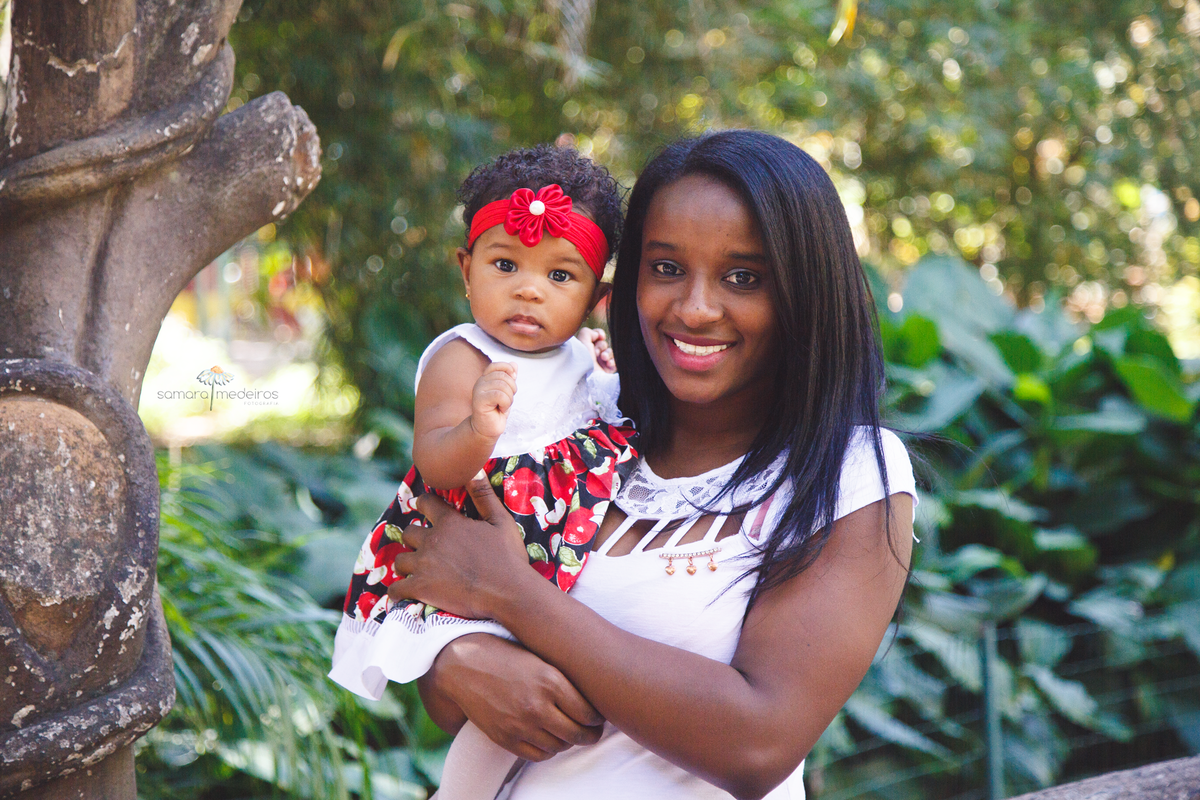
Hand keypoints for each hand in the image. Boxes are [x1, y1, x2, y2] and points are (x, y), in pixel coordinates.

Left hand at [388, 474, 532, 619]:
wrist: (508, 593)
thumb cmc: (508, 557)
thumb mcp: (501, 521)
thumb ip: (484, 495)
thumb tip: (473, 470)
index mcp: (450, 523)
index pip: (426, 503)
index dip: (424, 503)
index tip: (424, 506)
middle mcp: (432, 541)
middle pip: (408, 533)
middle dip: (415, 537)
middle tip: (425, 545)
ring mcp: (424, 566)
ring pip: (400, 561)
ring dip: (407, 564)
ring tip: (415, 569)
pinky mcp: (421, 589)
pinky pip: (396, 589)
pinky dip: (398, 591)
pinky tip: (404, 592)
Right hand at [424, 633, 604, 760]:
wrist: (463, 666)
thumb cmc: (506, 656)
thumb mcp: (539, 658)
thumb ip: (564, 679)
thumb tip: (592, 695)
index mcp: (550, 681)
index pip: (589, 712)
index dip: (598, 718)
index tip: (598, 716)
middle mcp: (537, 705)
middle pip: (579, 734)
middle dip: (590, 735)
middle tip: (592, 731)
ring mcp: (521, 725)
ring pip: (560, 746)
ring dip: (568, 741)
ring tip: (568, 731)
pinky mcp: (505, 738)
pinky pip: (538, 755)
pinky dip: (548, 750)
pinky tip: (548, 738)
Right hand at [470, 362, 516, 439]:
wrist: (487, 429)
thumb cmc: (496, 411)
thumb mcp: (506, 392)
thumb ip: (509, 378)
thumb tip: (514, 364)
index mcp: (486, 378)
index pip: (496, 365)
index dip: (507, 370)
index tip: (513, 380)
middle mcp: (480, 382)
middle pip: (503, 376)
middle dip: (512, 388)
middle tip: (507, 400)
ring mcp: (478, 390)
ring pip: (503, 386)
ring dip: (509, 398)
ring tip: (503, 406)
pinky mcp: (479, 400)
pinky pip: (500, 395)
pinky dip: (505, 403)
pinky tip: (500, 409)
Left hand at [577, 327, 615, 373]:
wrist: (588, 378)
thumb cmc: (583, 359)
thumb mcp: (582, 341)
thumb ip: (588, 332)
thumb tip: (597, 335)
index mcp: (584, 348)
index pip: (595, 336)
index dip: (599, 334)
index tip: (599, 336)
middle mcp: (591, 355)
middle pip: (603, 343)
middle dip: (601, 346)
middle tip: (596, 353)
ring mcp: (600, 363)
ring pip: (610, 352)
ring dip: (607, 353)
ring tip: (603, 359)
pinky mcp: (607, 371)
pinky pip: (615, 362)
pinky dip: (613, 361)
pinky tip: (608, 364)